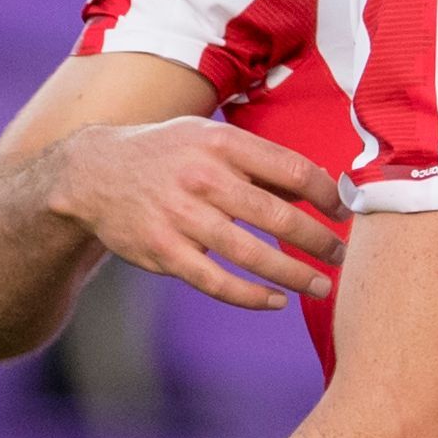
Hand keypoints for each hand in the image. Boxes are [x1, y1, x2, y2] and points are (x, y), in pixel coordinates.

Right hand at [43, 118, 347, 310]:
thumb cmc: (166, 155)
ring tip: (321, 286)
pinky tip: (275, 301)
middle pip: (279, 216)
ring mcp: (182, 218)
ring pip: (252, 255)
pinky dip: (251, 296)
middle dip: (319, 241)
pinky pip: (217, 283)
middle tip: (341, 256)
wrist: (94, 174)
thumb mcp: (207, 137)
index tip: (344, 212)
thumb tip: (322, 185)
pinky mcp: (165, 252)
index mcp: (221, 143)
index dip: (327, 195)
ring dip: (295, 275)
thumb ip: (259, 160)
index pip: (292, 170)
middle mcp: (203, 178)